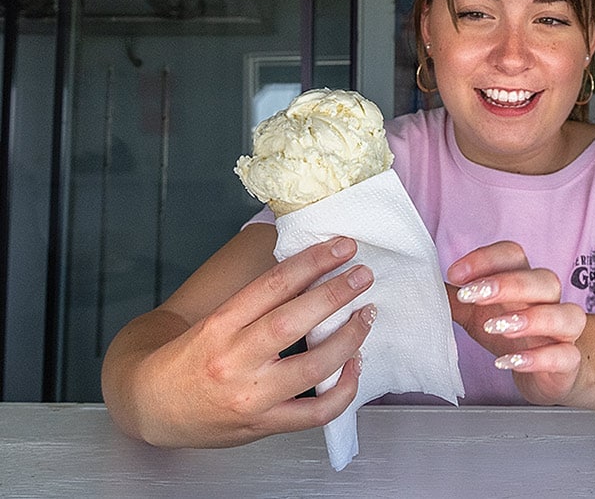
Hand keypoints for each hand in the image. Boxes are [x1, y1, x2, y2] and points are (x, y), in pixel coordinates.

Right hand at [113, 237, 374, 447]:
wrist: (150, 407)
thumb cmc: (185, 358)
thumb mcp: (211, 320)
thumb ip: (254, 302)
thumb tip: (305, 267)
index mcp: (219, 325)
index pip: (272, 286)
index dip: (312, 263)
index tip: (341, 247)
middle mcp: (234, 360)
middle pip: (293, 321)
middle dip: (335, 294)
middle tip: (363, 274)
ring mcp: (251, 396)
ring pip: (313, 367)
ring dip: (349, 338)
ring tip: (366, 315)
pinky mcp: (264, 425)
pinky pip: (315, 412)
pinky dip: (343, 390)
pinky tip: (355, 366)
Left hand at [446, 241, 586, 404]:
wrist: (546, 372)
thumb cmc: (511, 334)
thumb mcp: (476, 314)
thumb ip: (454, 298)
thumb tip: (418, 283)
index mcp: (524, 281)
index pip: (513, 255)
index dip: (485, 259)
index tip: (454, 274)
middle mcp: (549, 301)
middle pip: (542, 279)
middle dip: (507, 284)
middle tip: (471, 296)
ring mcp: (563, 332)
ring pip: (565, 314)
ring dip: (531, 318)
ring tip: (496, 327)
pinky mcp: (569, 361)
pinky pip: (565, 355)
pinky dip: (539, 357)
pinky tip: (509, 362)